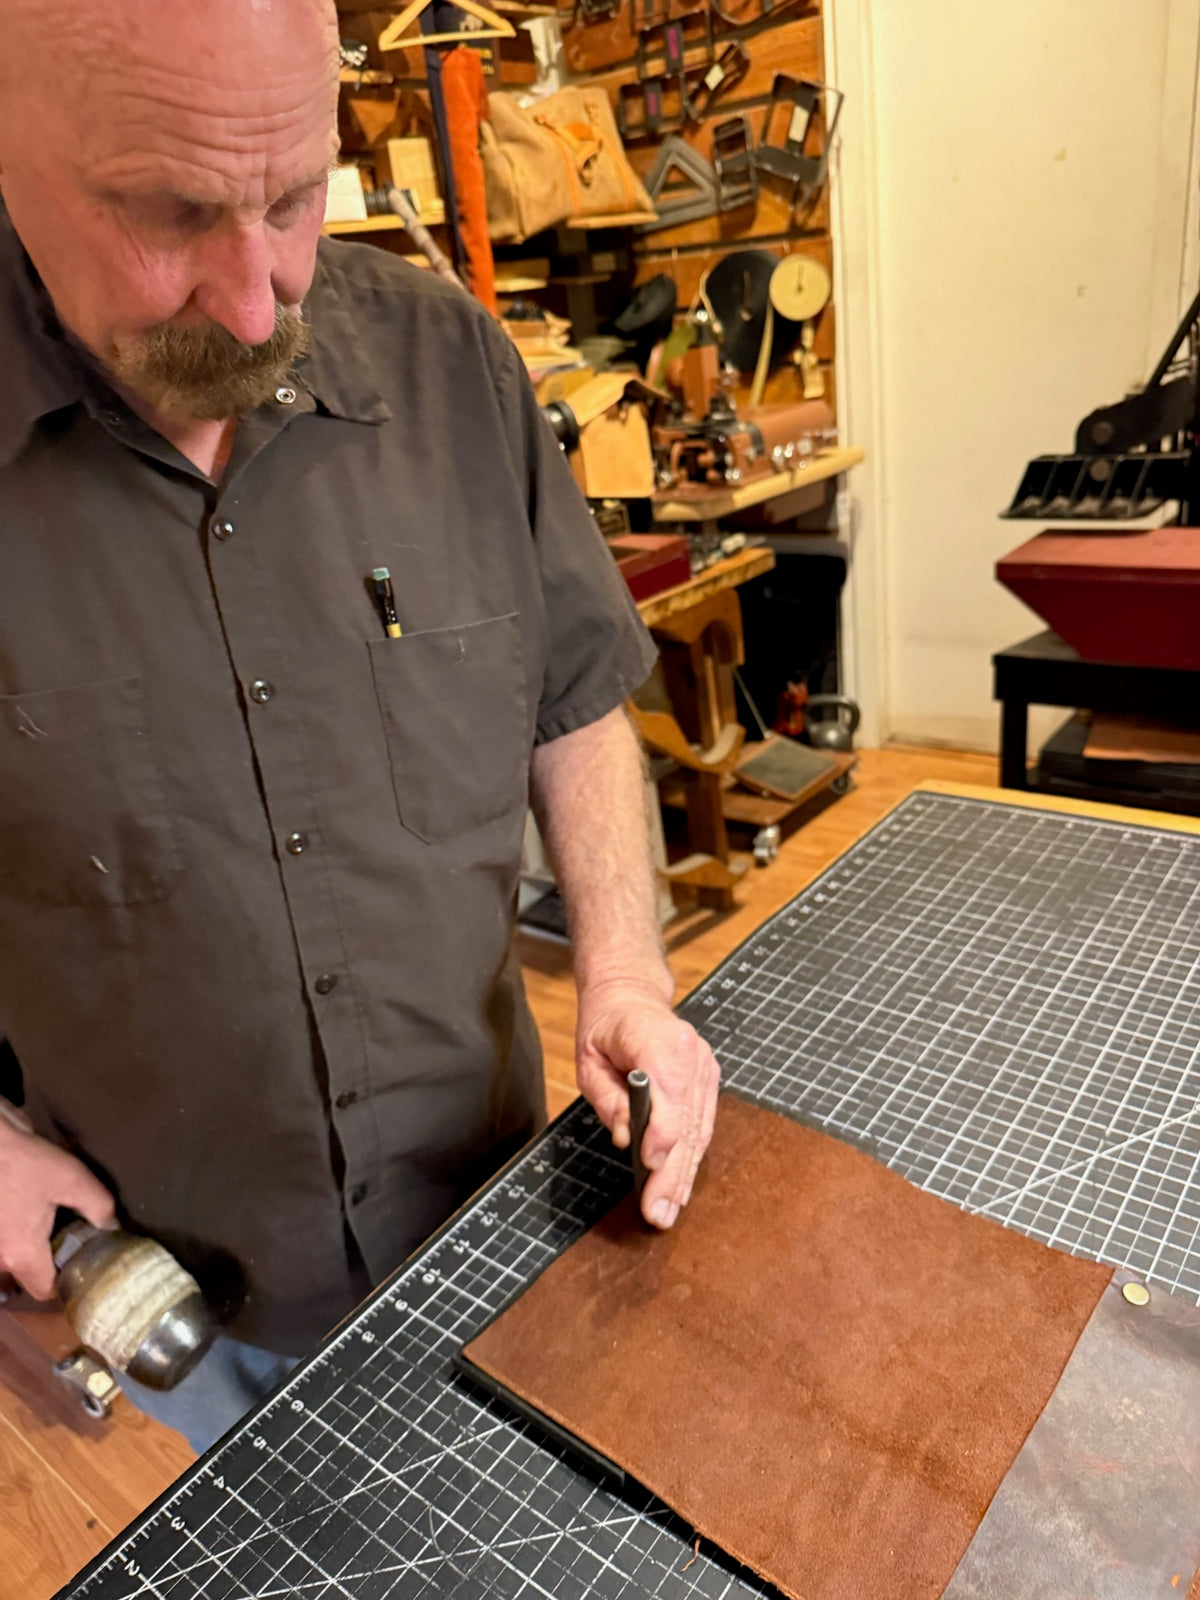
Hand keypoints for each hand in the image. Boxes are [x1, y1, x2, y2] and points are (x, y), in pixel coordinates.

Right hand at [0, 1105, 115, 1299]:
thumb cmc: (24, 1162)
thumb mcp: (71, 1179)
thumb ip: (97, 1207)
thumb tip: (112, 1227)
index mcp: (21, 1253)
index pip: (45, 1291)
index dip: (65, 1280)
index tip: (80, 1261)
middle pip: (26, 1276)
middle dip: (47, 1262)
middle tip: (69, 1238)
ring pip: (11, 1260)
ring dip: (28, 1249)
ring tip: (49, 1224)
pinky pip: (3, 1243)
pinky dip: (13, 1235)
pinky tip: (28, 1212)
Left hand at [576, 981, 719, 1229]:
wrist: (630, 996)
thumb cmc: (605, 1028)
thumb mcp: (589, 1061)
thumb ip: (609, 1100)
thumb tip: (628, 1138)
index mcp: (659, 1041)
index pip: (670, 1092)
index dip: (662, 1133)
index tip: (650, 1166)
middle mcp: (692, 1054)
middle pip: (687, 1121)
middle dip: (672, 1171)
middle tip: (658, 1212)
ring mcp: (705, 1067)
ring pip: (699, 1130)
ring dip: (684, 1174)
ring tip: (669, 1211)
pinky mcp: (708, 1080)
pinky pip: (703, 1126)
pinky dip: (691, 1159)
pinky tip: (681, 1189)